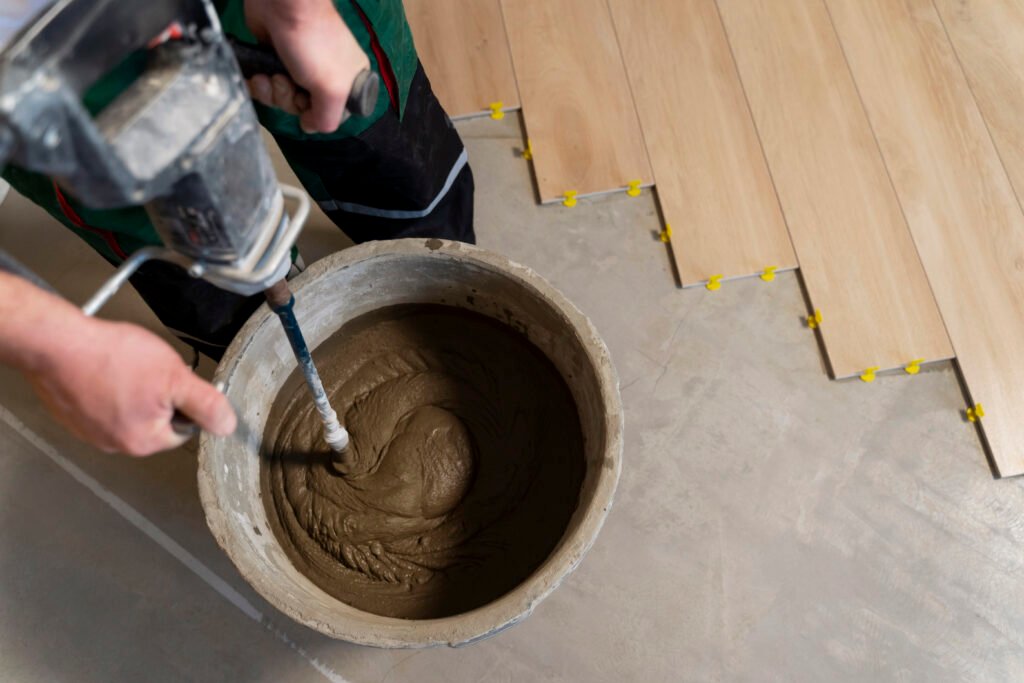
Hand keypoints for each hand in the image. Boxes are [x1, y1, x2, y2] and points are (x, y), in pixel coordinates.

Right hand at [26, 317, 235, 455]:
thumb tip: (227, 426)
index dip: (184, 400)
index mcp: (141, 442)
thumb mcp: (175, 377)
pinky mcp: (72, 414)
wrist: (56, 342)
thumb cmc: (110, 357)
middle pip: (156, 420)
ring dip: (133, 389)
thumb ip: (206, 405)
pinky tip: (105, 368)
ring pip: (129, 409)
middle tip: (147, 369)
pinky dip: (107, 385)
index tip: (173, 380)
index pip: (183, 429)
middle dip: (157, 394)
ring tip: (123, 366)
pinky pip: (103, 402)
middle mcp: (113, 444)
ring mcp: (89, 430)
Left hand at [244, 0, 370, 132]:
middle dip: (288, 99)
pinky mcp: (276, 59)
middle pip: (302, 108)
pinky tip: (257, 74)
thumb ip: (327, 119)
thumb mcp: (332, 90)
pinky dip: (259, 83)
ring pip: (281, 98)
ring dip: (271, 91)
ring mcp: (299, 67)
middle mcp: (325, 75)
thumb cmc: (314, 44)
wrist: (285, 5)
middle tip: (287, 81)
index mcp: (348, 82)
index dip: (315, 113)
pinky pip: (266, 85)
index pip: (331, 115)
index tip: (308, 100)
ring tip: (270, 74)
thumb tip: (309, 127)